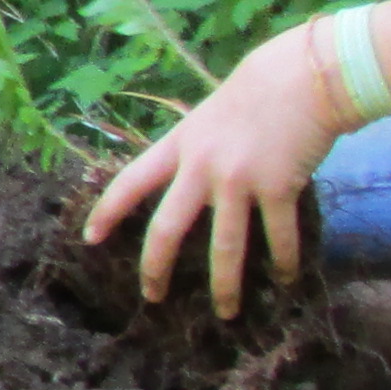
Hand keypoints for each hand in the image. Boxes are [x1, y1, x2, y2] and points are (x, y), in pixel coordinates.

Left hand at [84, 24, 339, 318]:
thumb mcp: (208, 117)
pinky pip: (277, 236)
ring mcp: (238, 179)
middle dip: (155, 267)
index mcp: (178, 146)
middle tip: (151, 297)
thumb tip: (188, 179)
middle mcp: (201, 167)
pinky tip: (286, 280)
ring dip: (225, 285)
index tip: (89, 239)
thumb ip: (196, 149)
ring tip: (226, 312)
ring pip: (224, 247)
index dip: (106, 212)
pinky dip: (283, 262)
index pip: (129, 182)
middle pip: (166, 228)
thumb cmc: (257, 93)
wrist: (301, 76)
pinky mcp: (278, 187)